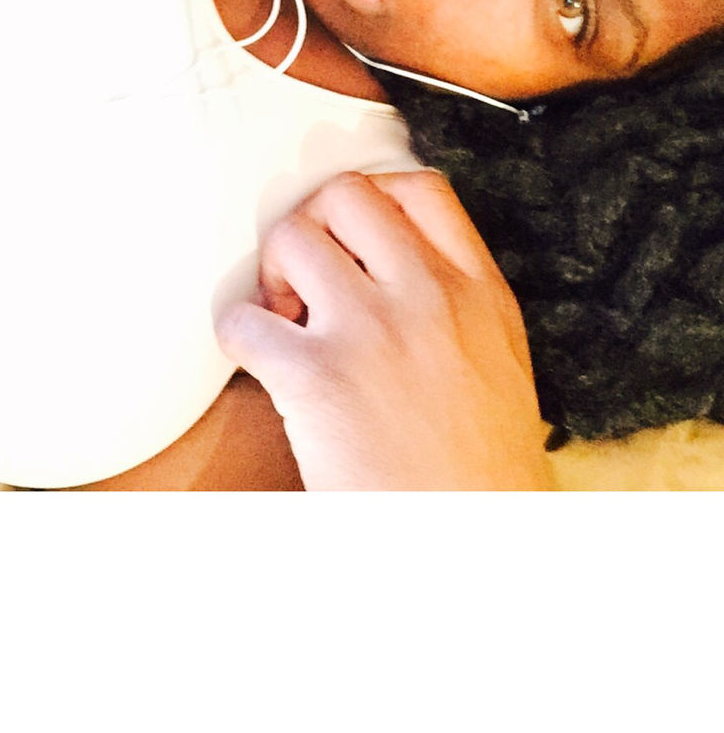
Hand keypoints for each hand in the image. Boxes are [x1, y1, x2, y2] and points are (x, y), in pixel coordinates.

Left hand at [215, 171, 553, 489]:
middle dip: (312, 225)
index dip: (373, 200)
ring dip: (271, 275)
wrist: (470, 542)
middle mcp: (427, 297)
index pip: (422, 189)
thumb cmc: (478, 471)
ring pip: (289, 238)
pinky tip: (259, 362)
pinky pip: (242, 319)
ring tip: (285, 321)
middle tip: (306, 279)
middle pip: (345, 195)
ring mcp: (372, 331)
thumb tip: (394, 262)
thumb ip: (456, 303)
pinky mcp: (317, 376)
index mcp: (478, 294)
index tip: (349, 236)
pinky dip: (236, 334)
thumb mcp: (496, 364)